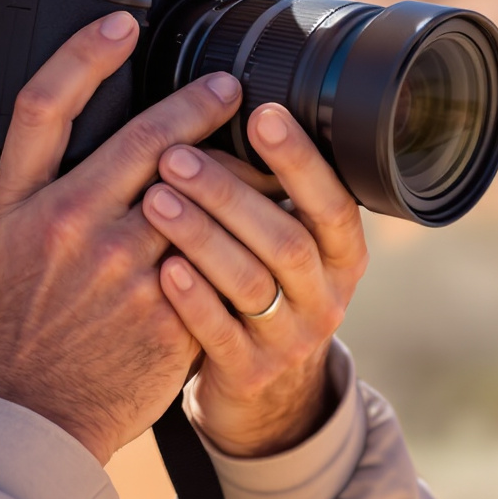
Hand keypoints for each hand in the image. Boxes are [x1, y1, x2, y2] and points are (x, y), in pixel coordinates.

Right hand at [0, 10, 245, 463]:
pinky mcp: (164, 310)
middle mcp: (68, 225)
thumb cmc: (14, 324)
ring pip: (196, 195)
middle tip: (229, 87)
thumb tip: (79, 130)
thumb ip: (36, 186)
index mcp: (21, 202)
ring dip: (232, 171)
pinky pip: (216, 255)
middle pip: (145, 138)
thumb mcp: (0, 242)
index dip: (87, 53)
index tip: (125, 24)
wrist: (28, 414)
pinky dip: (240, 234)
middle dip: (198, 104)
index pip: (47, 105)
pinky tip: (261, 223)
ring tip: (259, 154)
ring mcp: (121, 269)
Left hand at [140, 103, 367, 457]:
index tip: (262, 114)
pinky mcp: (249, 375)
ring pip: (252, 283)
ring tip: (154, 199)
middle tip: (176, 154)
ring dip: (202, 236)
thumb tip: (227, 103)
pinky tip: (161, 266)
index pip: (334, 203)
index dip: (300, 160)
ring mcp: (290, 340)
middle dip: (230, 193)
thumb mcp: (285, 244)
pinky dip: (192, 298)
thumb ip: (272, 194)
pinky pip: (220, 335)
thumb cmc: (263, 289)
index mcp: (342, 253)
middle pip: (287, 240)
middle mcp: (326, 296)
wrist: (265, 395)